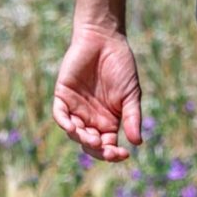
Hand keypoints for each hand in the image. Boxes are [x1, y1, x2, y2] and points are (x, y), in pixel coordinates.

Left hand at [53, 23, 144, 161]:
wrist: (104, 41)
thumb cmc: (121, 67)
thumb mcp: (131, 94)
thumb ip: (132, 117)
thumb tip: (136, 143)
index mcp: (109, 121)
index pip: (107, 145)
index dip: (113, 154)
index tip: (123, 154)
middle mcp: (91, 118)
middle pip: (90, 143)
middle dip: (96, 150)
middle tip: (104, 147)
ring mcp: (75, 108)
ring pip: (74, 132)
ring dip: (81, 138)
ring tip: (91, 138)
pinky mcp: (62, 96)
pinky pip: (60, 114)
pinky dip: (64, 123)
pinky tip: (73, 127)